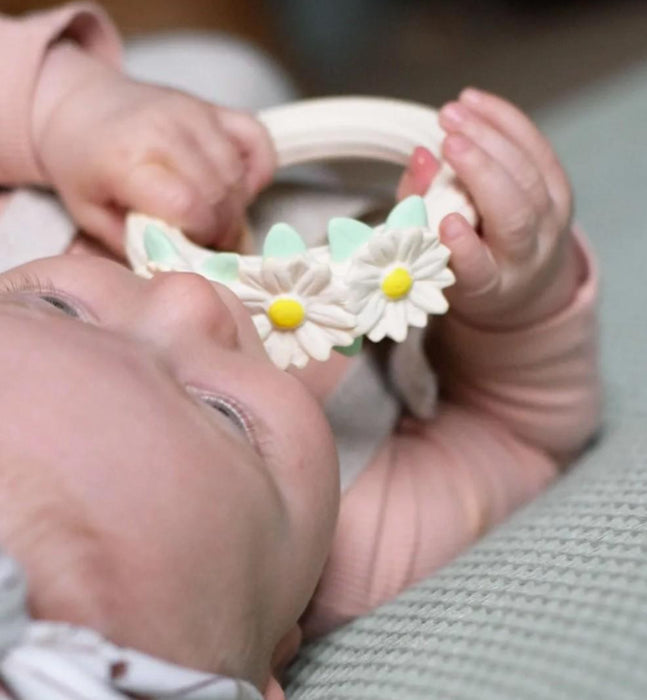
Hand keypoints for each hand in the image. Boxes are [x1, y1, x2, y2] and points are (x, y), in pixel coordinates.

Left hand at [35, 44, 275, 254]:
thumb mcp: (92, 215)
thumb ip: (135, 243)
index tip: (192, 245)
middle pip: (220, 194)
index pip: (189, 205)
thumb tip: (183, 264)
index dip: (200, 235)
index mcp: (127, 160)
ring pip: (239, 175)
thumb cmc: (84, 166)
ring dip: (237, 206)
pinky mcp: (214, 108)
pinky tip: (240, 185)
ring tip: (217, 217)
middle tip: (208, 241)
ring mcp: (194, 114)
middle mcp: (165, 130)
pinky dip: (259, 168)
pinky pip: (258, 140)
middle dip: (222, 229)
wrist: (80, 105)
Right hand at [399, 88, 581, 329]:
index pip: (480, 272)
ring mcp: (550, 222)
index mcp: (489, 286)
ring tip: (451, 113)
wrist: (521, 281)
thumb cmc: (464, 269)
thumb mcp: (432, 257)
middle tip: (447, 141)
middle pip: (514, 214)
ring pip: (529, 175)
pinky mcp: (561, 191)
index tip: (448, 223)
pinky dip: (506, 121)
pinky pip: (538, 148)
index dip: (465, 249)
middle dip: (482, 173)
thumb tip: (421, 159)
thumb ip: (418, 213)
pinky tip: (474, 102)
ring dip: (490, 137)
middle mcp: (526, 258)